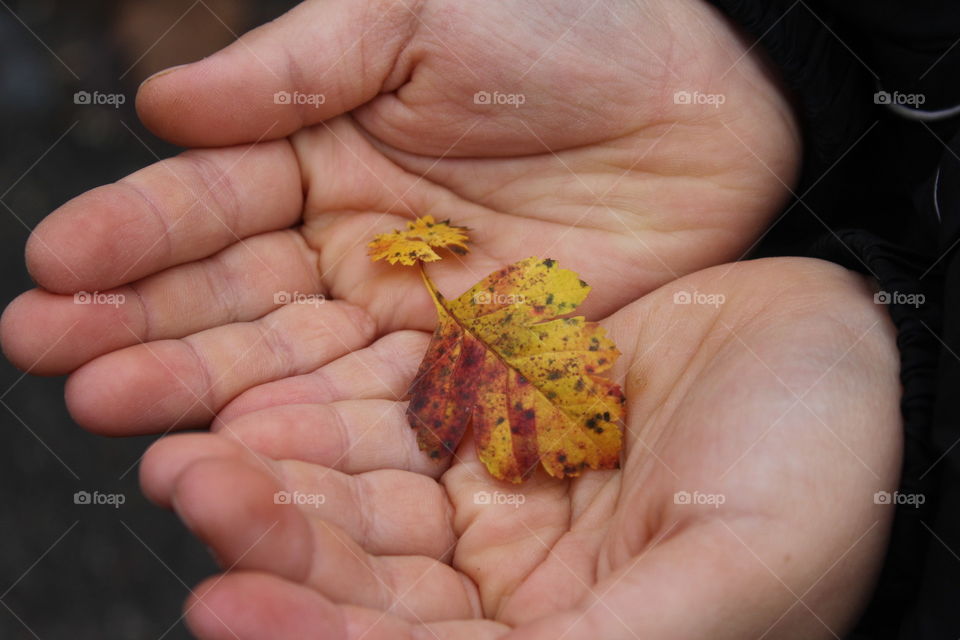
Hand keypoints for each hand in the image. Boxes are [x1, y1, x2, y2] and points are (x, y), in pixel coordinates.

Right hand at [0, 0, 799, 436]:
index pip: (208, 205)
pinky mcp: (478, 370)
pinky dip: (327, 433)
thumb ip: (296, 67)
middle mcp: (355, 247)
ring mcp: (413, 317)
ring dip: (212, 392)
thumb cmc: (568, 24)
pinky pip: (391, 408)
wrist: (706, 90)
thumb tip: (167, 104)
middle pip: (234, 301)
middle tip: (59, 359)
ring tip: (124, 415)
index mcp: (323, 154)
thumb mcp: (417, 14)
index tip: (58, 265)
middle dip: (146, 328)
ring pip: (297, 365)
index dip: (133, 234)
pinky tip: (259, 453)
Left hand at [140, 258, 900, 638]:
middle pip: (368, 583)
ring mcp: (496, 491)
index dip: (322, 638)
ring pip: (364, 500)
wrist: (831, 340)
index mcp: (563, 638)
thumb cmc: (820, 467)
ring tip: (197, 452)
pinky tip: (270, 395)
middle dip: (277, 549)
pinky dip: (329, 408)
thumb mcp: (731, 578)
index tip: (228, 604)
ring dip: (281, 481)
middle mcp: (513, 582)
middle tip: (195, 494)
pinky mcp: (488, 409)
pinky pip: (392, 414)